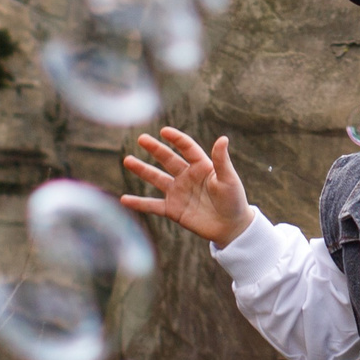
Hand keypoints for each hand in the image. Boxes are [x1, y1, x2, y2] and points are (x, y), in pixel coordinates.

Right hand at [120, 127, 253, 246]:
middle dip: (155, 149)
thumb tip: (223, 138)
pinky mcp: (173, 210)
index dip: (176, 139)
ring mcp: (178, 193)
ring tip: (127, 160)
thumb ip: (221, 160)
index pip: (187, 148)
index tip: (164, 131)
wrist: (231, 228)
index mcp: (202, 166)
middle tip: (141, 138)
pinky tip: (124, 199)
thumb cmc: (234, 201)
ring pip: (156, 178)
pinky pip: (152, 205)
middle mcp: (187, 177)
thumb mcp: (229, 180)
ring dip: (142, 170)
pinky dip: (138, 203)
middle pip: (168, 159)